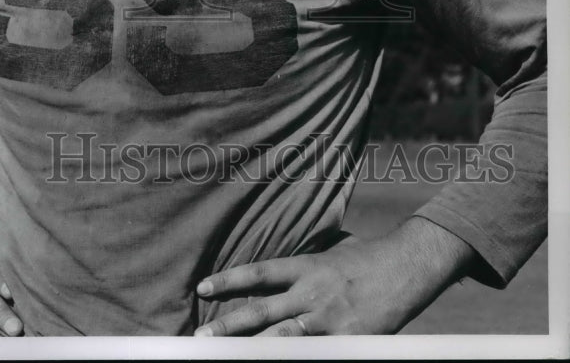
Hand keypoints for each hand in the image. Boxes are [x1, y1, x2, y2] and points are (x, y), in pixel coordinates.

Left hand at [194, 219, 474, 335]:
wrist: (408, 266)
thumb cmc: (368, 260)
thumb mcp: (330, 256)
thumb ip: (302, 271)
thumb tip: (274, 280)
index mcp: (306, 267)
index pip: (258, 273)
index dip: (229, 281)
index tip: (202, 288)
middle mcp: (312, 292)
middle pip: (262, 312)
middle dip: (229, 326)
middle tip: (200, 338)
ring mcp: (329, 319)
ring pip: (283, 339)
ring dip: (254, 350)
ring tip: (226, 357)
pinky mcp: (350, 341)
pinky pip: (318, 355)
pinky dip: (301, 360)